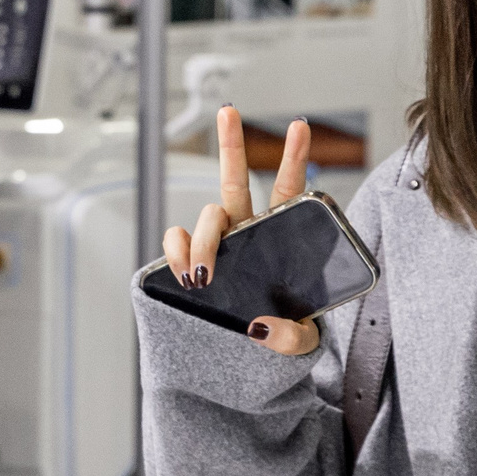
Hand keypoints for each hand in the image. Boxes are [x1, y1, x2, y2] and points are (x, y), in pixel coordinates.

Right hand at [161, 106, 319, 354]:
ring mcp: (216, 246)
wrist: (247, 365)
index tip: (299, 125)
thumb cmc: (280, 341)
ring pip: (205, 217)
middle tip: (228, 110)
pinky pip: (176, 242)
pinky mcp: (189, 263)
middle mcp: (246, 233)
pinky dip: (177, 252)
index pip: (288, 192)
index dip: (294, 158)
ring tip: (204, 276)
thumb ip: (291, 336)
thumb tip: (260, 325)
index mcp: (280, 240)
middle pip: (235, 181)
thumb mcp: (300, 344)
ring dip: (203, 240)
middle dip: (231, 144)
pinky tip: (186, 275)